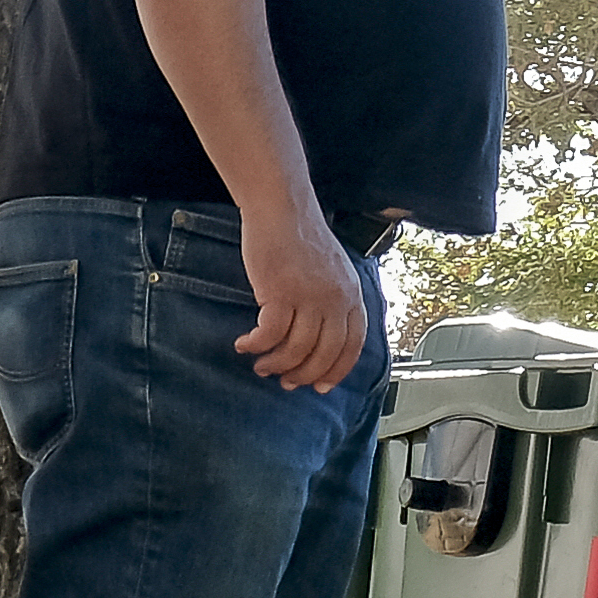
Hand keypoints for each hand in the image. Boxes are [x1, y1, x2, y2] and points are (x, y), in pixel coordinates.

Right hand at [235, 208, 370, 391]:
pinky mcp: (281, 292)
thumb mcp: (333, 272)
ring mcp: (310, 296)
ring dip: (275, 364)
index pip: (354, 345)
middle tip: (284, 382)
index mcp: (353, 294)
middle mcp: (336, 298)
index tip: (321, 387)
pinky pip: (269, 334)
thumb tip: (321, 339)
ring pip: (296, 349)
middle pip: (325, 353)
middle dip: (303, 375)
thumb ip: (333, 302)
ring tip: (261, 365)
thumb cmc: (302, 240)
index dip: (337, 370)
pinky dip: (255, 345)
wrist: (282, 210)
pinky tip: (243, 345)